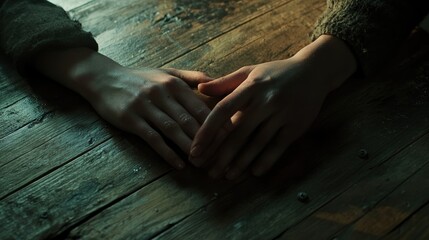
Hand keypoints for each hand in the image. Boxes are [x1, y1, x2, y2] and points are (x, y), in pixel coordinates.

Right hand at [33, 48, 211, 169]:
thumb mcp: (166, 72)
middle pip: (189, 120)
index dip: (216, 123)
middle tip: (220, 156)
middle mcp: (161, 93)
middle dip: (206, 139)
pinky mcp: (131, 119)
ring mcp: (145, 106)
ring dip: (189, 147)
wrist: (103, 78)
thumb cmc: (140, 78)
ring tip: (202, 163)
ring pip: (173, 130)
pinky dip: (167, 152)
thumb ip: (192, 77)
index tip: (229, 139)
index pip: (200, 106)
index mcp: (173, 83)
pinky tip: (178, 164)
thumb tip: (215, 83)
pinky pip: (152, 138)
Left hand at [189, 35, 356, 178]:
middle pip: (239, 132)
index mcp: (250, 86)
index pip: (223, 110)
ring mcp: (282, 114)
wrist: (313, 72)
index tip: (195, 149)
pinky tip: (254, 172)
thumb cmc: (275, 73)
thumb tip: (199, 89)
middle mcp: (265, 100)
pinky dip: (266, 161)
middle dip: (222, 155)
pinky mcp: (295, 125)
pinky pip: (278, 147)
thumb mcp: (249, 72)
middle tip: (209, 172)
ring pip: (257, 143)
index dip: (207, 131)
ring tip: (228, 176)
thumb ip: (224, 83)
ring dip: (241, 163)